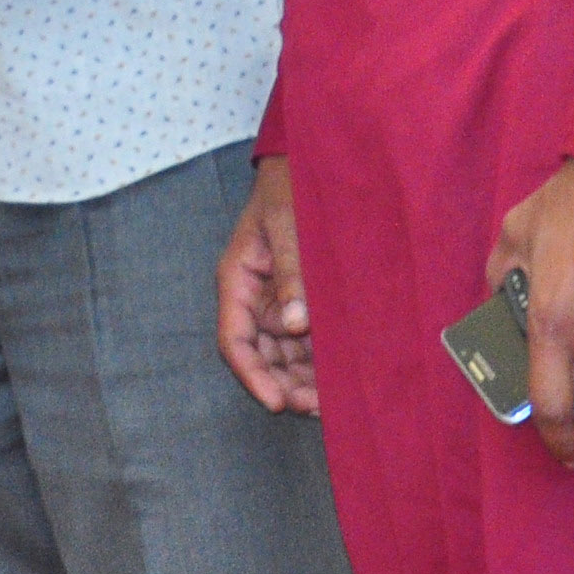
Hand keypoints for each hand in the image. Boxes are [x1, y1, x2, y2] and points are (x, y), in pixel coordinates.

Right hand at [218, 154, 319, 412]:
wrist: (309, 166)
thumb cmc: (290, 190)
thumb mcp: (287, 227)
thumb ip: (291, 275)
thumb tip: (295, 324)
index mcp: (238, 280)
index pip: (235, 341)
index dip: (252, 376)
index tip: (275, 402)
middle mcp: (255, 298)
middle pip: (261, 355)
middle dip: (284, 384)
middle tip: (315, 407)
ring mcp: (278, 301)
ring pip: (284, 353)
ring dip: (302, 378)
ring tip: (331, 399)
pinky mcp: (302, 300)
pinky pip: (306, 338)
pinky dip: (318, 358)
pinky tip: (339, 375)